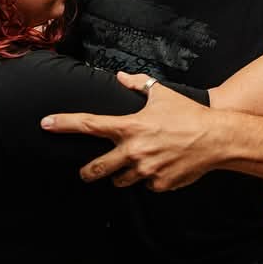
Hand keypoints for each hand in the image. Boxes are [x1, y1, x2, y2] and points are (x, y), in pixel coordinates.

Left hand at [41, 72, 218, 191]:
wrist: (216, 138)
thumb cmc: (188, 114)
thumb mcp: (162, 93)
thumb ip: (138, 84)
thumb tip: (122, 77)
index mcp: (130, 126)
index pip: (89, 124)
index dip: (64, 124)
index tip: (46, 124)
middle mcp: (133, 151)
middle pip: (96, 168)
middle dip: (88, 172)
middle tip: (86, 172)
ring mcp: (145, 171)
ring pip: (120, 180)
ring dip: (122, 174)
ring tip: (134, 165)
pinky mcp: (158, 185)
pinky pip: (145, 185)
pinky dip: (147, 179)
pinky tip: (159, 167)